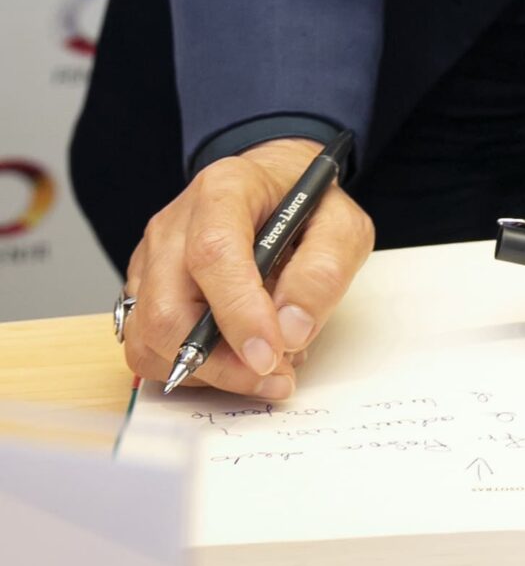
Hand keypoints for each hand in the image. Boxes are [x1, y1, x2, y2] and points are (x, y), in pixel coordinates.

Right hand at [121, 139, 373, 398]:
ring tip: (263, 365)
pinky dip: (192, 369)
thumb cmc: (306, 205)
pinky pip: (148, 348)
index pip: (213, 255)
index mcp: (223, 190)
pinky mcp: (142, 291)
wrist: (275, 188)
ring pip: (150, 339)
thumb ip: (323, 272)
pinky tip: (234, 358)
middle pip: (167, 309)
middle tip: (277, 377)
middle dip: (221, 363)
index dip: (239, 313)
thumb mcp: (342, 225)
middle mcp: (174, 224)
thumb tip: (291, 332)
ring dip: (207, 372)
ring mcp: (150, 259)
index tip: (270, 356)